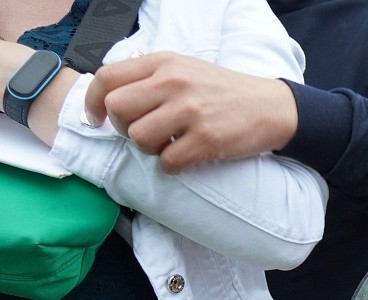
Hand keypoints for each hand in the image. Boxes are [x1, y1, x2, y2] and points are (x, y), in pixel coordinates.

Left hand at [85, 52, 297, 172]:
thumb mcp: (186, 68)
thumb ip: (150, 77)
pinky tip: (183, 157)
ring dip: (148, 149)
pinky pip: (167, 161)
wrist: (271, 107)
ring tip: (167, 144)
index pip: (107, 78)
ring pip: (140, 138)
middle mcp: (174, 83)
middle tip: (141, 133)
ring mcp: (191, 111)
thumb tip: (111, 98)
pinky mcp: (207, 140)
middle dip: (124, 128)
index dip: (93, 102)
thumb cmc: (224, 92)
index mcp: (164, 63)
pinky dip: (170, 166)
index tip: (98, 118)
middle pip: (118, 109)